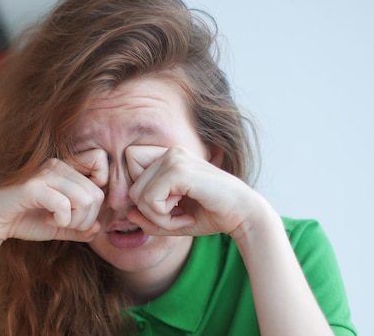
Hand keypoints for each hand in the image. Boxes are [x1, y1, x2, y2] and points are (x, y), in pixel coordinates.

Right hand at [0, 150, 107, 247]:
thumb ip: (79, 227)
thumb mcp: (59, 226)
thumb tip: (99, 228)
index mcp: (66, 167)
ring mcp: (44, 174)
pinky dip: (62, 220)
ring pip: (85, 199)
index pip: (101, 163)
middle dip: (87, 218)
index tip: (82, 209)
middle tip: (68, 224)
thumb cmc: (24, 219)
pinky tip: (49, 221)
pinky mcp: (33, 187)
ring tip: (58, 222)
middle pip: (96, 193)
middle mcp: (57, 165)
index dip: (100, 189)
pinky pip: (64, 205)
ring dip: (75, 221)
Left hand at [126, 145, 262, 236]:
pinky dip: (165, 218)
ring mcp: (174, 158)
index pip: (130, 168)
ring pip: (138, 195)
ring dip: (158, 218)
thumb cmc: (210, 214)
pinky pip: (150, 200)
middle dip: (149, 212)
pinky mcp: (179, 171)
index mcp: (168, 157)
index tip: (166, 206)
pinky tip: (187, 217)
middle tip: (176, 217)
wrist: (244, 214)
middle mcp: (170, 153)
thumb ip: (150, 218)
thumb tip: (130, 214)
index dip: (141, 193)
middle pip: (131, 187)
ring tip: (182, 218)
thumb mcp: (173, 220)